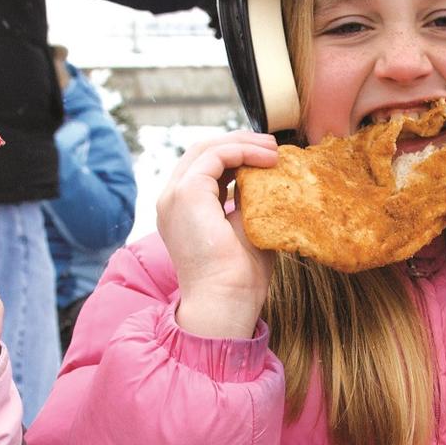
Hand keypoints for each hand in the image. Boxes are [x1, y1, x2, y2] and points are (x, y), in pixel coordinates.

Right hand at [157, 129, 276, 337]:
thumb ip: (246, 202)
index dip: (233, 155)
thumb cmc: (239, 278)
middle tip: (272, 146)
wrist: (226, 301)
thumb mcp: (245, 229)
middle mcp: (171, 201)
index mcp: (181, 211)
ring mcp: (174, 196)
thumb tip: (263, 176)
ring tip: (273, 149)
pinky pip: (214, 156)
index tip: (265, 157)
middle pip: (201, 153)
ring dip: (242, 143)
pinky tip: (266, 159)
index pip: (202, 168)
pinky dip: (241, 151)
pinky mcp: (186, 194)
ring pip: (206, 149)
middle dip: (238, 143)